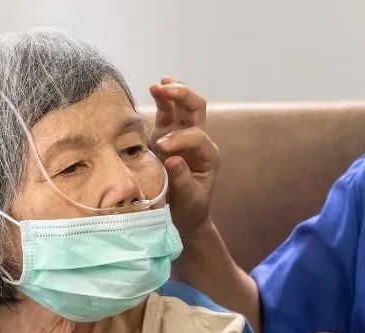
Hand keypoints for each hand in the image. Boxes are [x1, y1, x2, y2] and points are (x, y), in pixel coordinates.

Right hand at [149, 77, 219, 239]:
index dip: (179, 139)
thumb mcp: (190, 200)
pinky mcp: (167, 138)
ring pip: (183, 106)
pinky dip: (162, 101)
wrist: (184, 217)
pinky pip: (166, 114)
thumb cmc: (190, 210)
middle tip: (168, 90)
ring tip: (161, 84)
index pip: (196, 137)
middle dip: (183, 96)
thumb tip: (172, 159)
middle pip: (196, 108)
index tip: (163, 150)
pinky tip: (155, 88)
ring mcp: (182, 137)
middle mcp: (198, 142)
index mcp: (209, 155)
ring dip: (174, 92)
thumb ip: (182, 180)